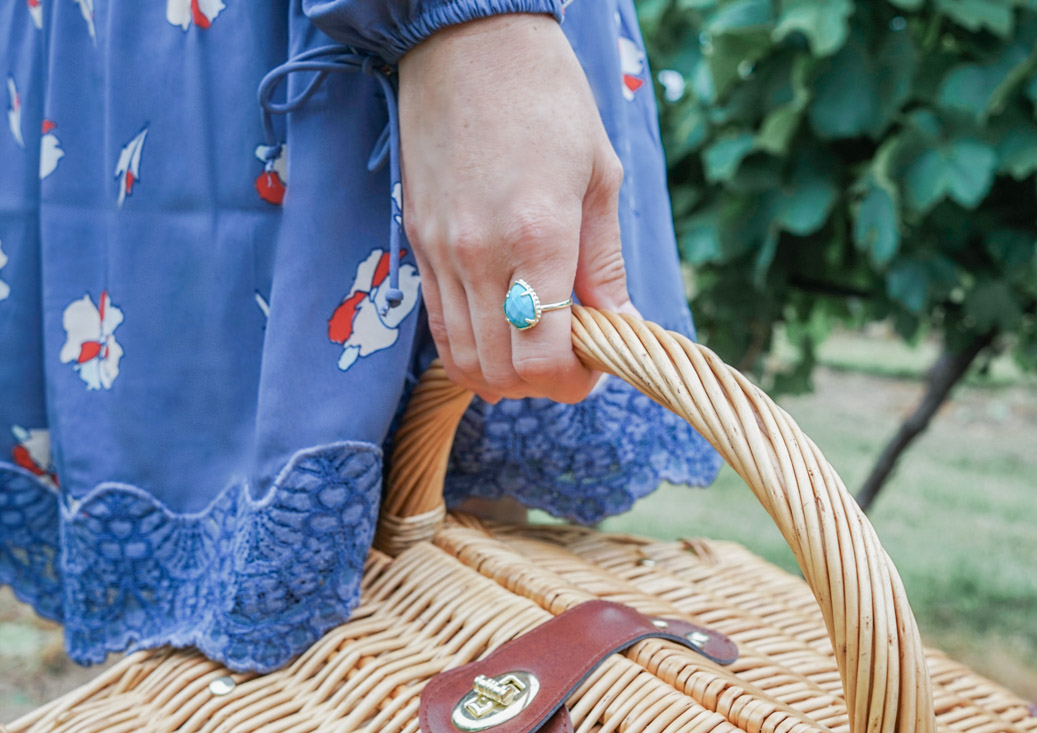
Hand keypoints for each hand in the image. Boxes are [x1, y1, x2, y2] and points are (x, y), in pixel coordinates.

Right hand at [398, 14, 638, 403]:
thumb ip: (604, 265)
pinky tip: (500, 324)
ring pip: (463, 360)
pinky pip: (438, 324)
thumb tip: (618, 327)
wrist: (469, 45)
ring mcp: (441, 254)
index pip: (542, 360)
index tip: (594, 365)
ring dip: (504, 372)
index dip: (573, 383)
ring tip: (535, 343)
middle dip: (543, 384)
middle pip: (501, 373)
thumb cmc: (549, 100)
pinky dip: (471, 345)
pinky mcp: (417, 245)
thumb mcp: (599, 178)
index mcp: (538, 238)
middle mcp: (480, 257)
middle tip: (571, 356)